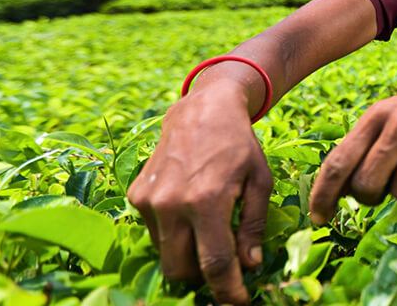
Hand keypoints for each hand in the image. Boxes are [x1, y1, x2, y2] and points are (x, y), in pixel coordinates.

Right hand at [127, 88, 271, 305]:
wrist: (202, 109)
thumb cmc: (239, 145)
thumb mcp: (260, 181)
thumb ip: (254, 226)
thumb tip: (249, 265)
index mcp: (207, 201)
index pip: (214, 263)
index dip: (228, 290)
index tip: (239, 302)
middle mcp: (172, 205)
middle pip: (181, 270)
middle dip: (203, 279)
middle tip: (225, 269)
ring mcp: (149, 202)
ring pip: (166, 255)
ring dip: (188, 256)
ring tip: (210, 233)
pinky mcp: (137, 196)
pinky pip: (155, 234)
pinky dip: (174, 236)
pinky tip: (191, 213)